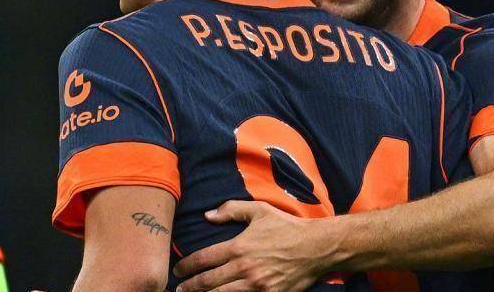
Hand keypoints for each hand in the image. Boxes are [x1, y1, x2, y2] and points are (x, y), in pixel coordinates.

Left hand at [173, 200, 333, 290]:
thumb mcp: (260, 211)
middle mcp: (244, 268)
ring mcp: (255, 286)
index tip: (178, 270)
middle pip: (207, 283)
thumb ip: (232, 210)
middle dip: (189, 288)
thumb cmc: (287, 227)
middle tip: (178, 290)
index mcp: (239, 246)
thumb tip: (208, 215)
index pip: (204, 259)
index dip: (186, 266)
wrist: (316, 248)